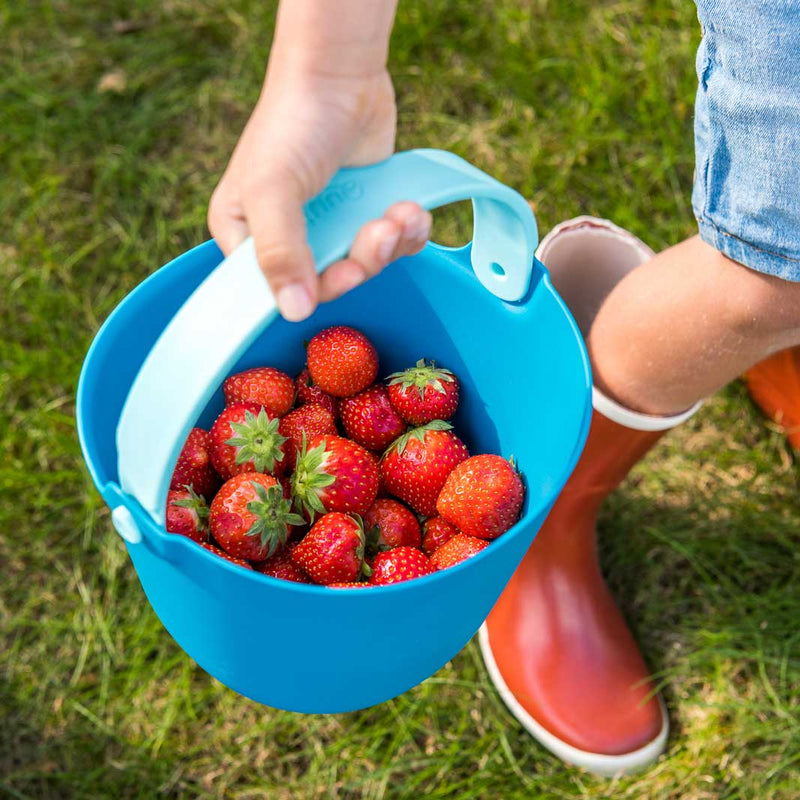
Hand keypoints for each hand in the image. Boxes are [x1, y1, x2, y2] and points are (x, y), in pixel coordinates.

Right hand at [208, 68, 431, 320]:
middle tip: (379, 233)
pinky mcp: (366, 214)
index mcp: (247, 236)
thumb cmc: (293, 124)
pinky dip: (408, 234)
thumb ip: (280, 252)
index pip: (277, 291)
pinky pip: (392, 247)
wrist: (341, 74)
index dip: (313, 290)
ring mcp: (331, 227)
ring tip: (399, 214)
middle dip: (362, 262)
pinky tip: (411, 210)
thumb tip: (294, 311)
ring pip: (366, 266)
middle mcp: (288, 238)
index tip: (343, 272)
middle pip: (329, 283)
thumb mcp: (273, 190)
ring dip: (390, 246)